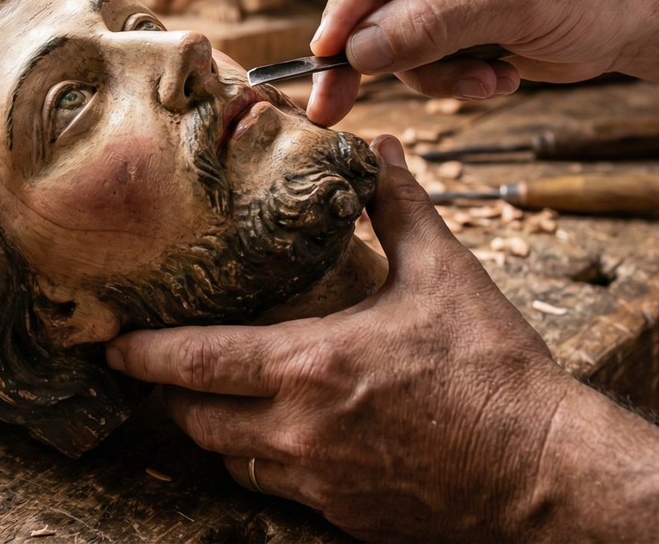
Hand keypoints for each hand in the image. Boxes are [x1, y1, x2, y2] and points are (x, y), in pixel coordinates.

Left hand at [106, 136, 581, 540]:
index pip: (194, 362)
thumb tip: (382, 151)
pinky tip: (282, 436)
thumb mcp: (445, 275)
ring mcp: (318, 482)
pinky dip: (264, 461)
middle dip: (171, 393)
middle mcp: (298, 431)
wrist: (546, 472)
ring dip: (215, 430)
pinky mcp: (343, 516)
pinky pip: (275, 489)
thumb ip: (400, 210)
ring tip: (217, 397)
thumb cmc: (495, 372)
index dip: (143, 354)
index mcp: (309, 366)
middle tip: (161, 366)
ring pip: (229, 459)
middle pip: (194, 419)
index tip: (112, 344)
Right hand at [307, 0, 658, 125]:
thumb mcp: (518, 1)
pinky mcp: (444, 2)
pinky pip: (410, 46)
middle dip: (372, 44)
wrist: (650, 19)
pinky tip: (495, 77)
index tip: (334, 47)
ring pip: (382, 24)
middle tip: (337, 99)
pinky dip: (444, 73)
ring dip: (425, 66)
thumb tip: (357, 50)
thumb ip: (433, 23)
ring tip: (484, 81)